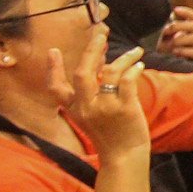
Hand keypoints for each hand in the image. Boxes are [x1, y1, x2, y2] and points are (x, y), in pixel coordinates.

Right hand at [50, 27, 148, 163]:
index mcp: (75, 109)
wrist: (123, 157)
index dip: (52, 70)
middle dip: (92, 50)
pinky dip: (134, 69)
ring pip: (111, 72)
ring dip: (124, 58)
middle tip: (100, 35)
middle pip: (83, 73)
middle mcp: (87, 107)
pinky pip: (128, 81)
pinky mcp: (125, 109)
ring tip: (136, 52)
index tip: (53, 51)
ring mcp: (105, 108)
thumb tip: (99, 63)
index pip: (56, 89)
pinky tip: (139, 65)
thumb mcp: (90, 116)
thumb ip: (90, 93)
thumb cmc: (109, 134)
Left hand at [158, 3, 192, 64]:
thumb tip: (172, 17)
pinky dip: (185, 51)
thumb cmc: (171, 55)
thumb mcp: (166, 39)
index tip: (176, 10)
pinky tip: (176, 52)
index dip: (187, 12)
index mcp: (189, 31)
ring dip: (181, 39)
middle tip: (168, 31)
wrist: (174, 71)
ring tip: (172, 44)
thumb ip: (169, 29)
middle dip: (179, 25)